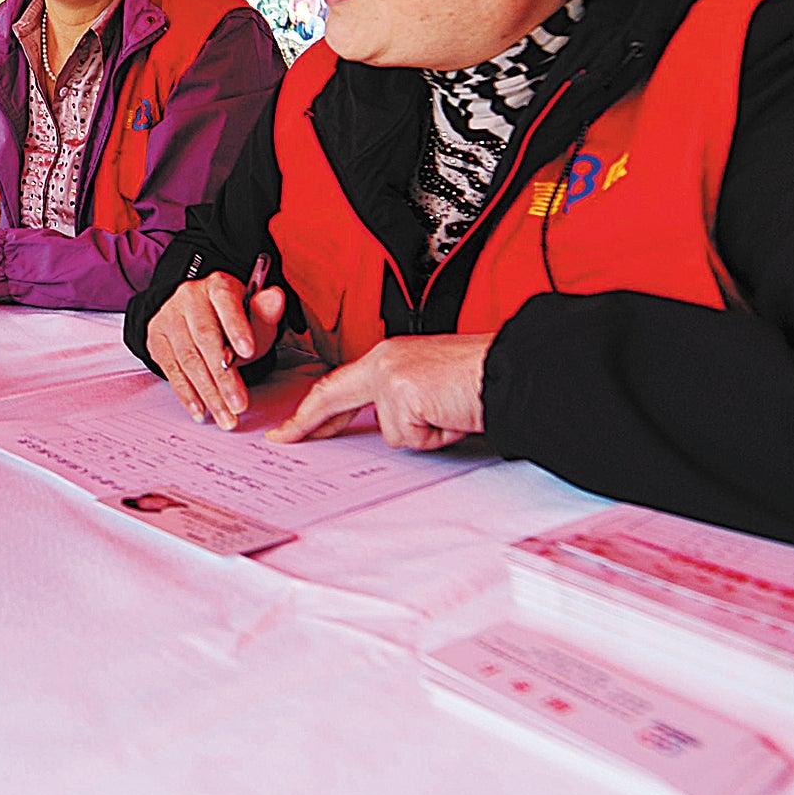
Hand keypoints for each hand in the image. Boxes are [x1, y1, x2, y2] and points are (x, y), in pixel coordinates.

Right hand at [144, 274, 285, 429]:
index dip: (237, 327)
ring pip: (188, 359)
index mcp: (217, 286)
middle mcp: (189, 297)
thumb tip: (276, 297)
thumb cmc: (231, 319)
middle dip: (224, 376)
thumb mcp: (254, 315)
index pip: (226, 303)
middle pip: (206, 338)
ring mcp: (169, 318)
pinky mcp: (156, 339)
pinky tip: (200, 410)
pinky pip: (171, 370)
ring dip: (208, 392)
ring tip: (226, 415)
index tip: (248, 352)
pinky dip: (187, 393)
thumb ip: (266, 312)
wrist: (197, 315)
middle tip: (239, 403)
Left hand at [264, 331, 495, 450]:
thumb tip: (392, 427)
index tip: (297, 423)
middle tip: (283, 439)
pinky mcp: (401, 394)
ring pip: (390, 432)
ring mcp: (390, 376)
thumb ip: (403, 399)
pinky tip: (452, 415)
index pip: (342, 383)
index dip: (316, 407)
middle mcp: (385, 359)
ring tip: (451, 414)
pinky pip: (411, 438)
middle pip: (332, 395)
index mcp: (391, 356)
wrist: (510, 371)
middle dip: (306, 421)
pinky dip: (436, 437)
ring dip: (424, 434)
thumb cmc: (481, 379)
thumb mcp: (432, 387)